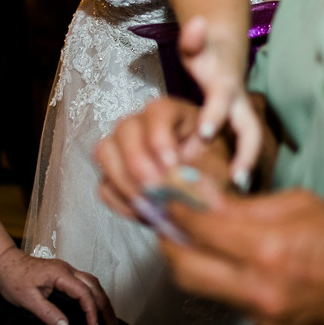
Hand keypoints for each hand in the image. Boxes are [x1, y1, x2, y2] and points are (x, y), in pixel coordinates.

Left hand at [0, 247, 116, 324]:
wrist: (3, 262)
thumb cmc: (12, 277)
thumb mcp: (26, 299)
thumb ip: (47, 312)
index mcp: (59, 274)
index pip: (83, 293)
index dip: (91, 310)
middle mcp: (66, 269)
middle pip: (93, 285)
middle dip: (105, 304)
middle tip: (112, 324)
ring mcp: (65, 270)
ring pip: (91, 282)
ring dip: (101, 298)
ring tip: (108, 316)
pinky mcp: (62, 273)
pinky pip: (84, 282)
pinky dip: (93, 294)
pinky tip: (93, 304)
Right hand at [95, 97, 210, 223]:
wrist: (206, 193)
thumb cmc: (216, 170)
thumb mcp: (219, 163)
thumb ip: (204, 166)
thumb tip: (182, 178)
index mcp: (172, 112)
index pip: (156, 111)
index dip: (160, 138)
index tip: (172, 165)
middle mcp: (142, 122)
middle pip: (124, 129)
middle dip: (137, 162)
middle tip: (156, 189)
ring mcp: (122, 146)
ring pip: (105, 152)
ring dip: (125, 182)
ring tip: (150, 205)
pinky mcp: (114, 173)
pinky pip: (104, 184)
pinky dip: (121, 201)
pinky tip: (145, 213)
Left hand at [158, 188, 323, 324]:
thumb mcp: (302, 204)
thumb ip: (249, 206)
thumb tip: (208, 199)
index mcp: (270, 248)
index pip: (200, 228)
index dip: (175, 210)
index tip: (164, 195)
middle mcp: (261, 287)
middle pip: (185, 267)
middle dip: (167, 241)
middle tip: (165, 220)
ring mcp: (263, 314)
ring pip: (201, 287)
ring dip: (189, 260)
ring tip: (189, 236)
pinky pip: (228, 300)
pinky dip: (218, 277)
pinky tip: (226, 258)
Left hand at [177, 16, 262, 189]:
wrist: (225, 52)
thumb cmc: (205, 51)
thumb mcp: (195, 43)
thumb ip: (193, 38)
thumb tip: (197, 22)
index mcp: (226, 86)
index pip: (223, 100)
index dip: (214, 115)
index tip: (203, 133)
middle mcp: (239, 105)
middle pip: (251, 131)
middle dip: (247, 154)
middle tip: (236, 181)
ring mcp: (242, 118)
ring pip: (250, 145)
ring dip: (244, 167)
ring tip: (234, 195)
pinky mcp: (239, 130)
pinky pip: (242, 152)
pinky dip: (238, 169)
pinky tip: (229, 194)